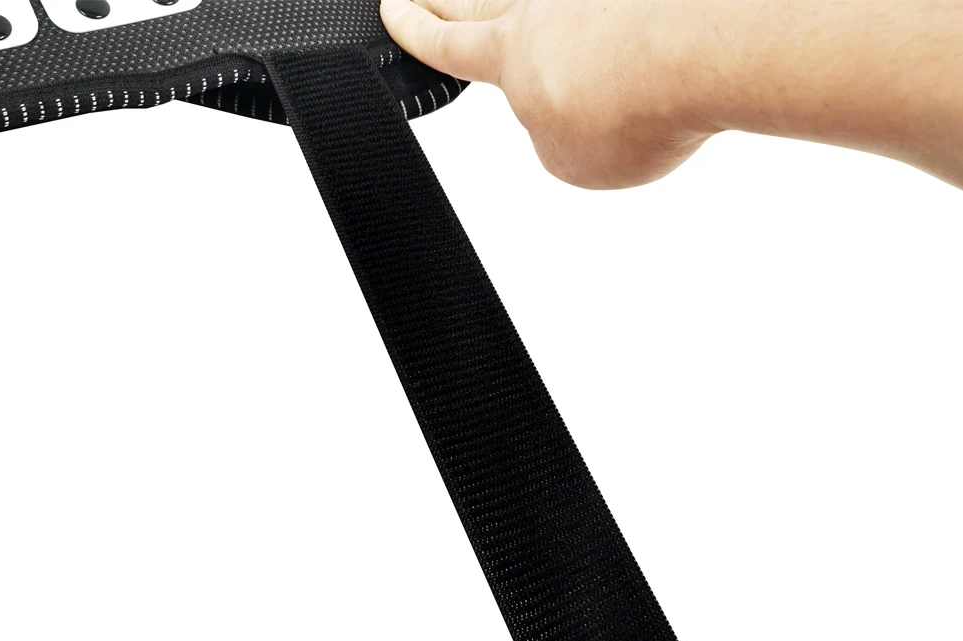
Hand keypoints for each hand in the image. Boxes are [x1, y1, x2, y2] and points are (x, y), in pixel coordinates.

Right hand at [380, 0, 715, 188]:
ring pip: (552, 7)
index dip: (417, 33)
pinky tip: (621, 37)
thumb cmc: (638, 104)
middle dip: (449, 2)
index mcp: (513, 55)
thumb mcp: (571, 162)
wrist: (710, 51)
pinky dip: (607, 23)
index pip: (450, 45)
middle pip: (485, 0)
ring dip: (537, 18)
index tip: (394, 12)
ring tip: (535, 33)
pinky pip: (611, 10)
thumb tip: (577, 108)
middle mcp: (550, 9)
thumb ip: (555, 139)